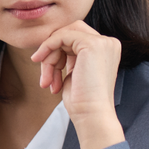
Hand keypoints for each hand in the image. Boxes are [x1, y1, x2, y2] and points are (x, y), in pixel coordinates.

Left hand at [31, 21, 124, 148]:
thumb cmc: (82, 101)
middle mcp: (108, 42)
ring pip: (63, 35)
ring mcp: (102, 42)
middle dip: (52, 52)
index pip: (75, 38)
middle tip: (46, 77)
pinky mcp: (91, 44)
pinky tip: (40, 62)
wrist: (91, 115)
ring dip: (49, 57)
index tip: (47, 74)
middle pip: (69, 33)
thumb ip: (69, 56)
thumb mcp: (75, 73)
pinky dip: (47, 48)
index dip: (57, 52)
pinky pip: (60, 36)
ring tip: (47, 81)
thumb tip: (50, 45)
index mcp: (106, 49)